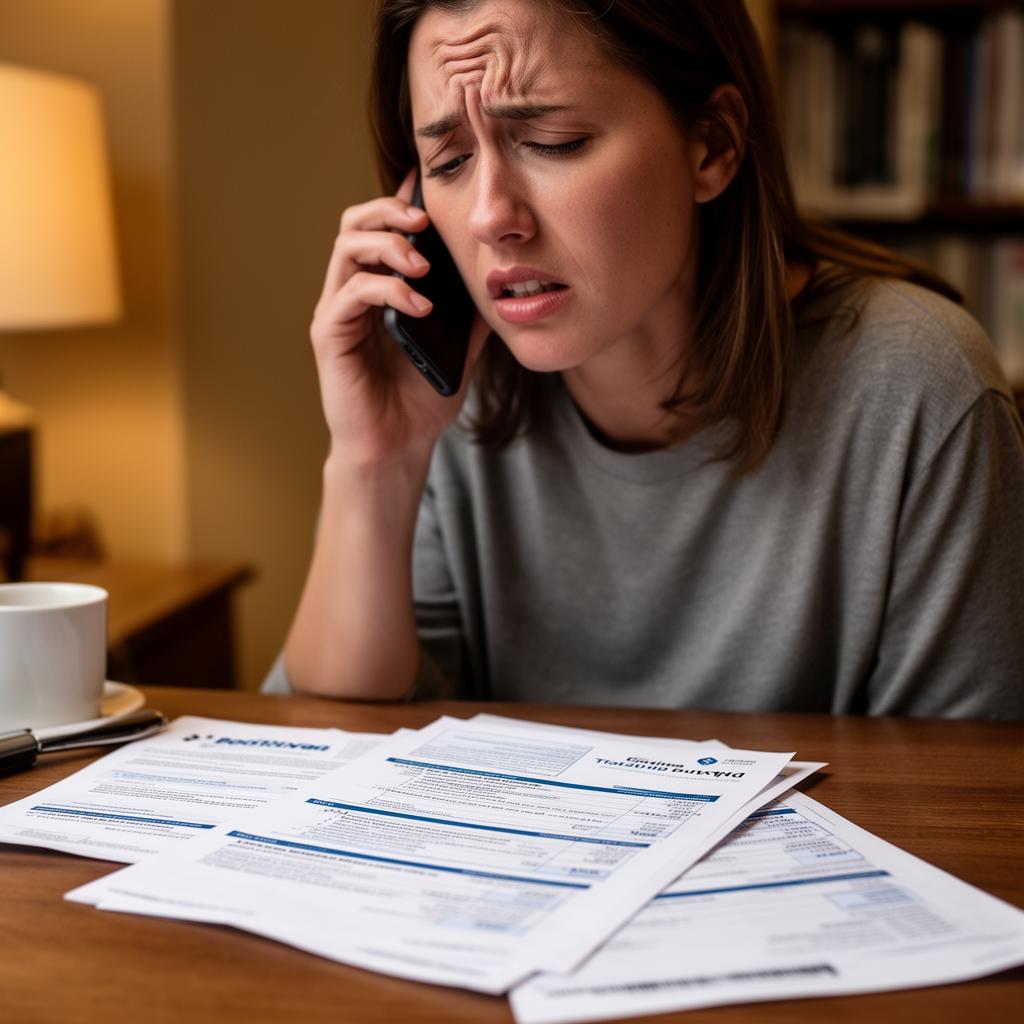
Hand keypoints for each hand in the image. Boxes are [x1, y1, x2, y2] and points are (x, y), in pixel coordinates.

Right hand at [310, 169, 487, 468]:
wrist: (398, 448)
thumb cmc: (421, 401)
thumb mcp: (458, 349)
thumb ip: (470, 314)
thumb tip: (499, 278)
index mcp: (379, 289)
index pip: (382, 229)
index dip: (402, 202)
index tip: (431, 188)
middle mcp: (352, 292)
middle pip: (355, 224)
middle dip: (390, 211)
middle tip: (425, 223)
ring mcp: (338, 312)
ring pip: (347, 249)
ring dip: (388, 246)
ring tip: (424, 266)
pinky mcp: (329, 335)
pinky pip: (352, 293)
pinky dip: (388, 290)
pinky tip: (419, 306)